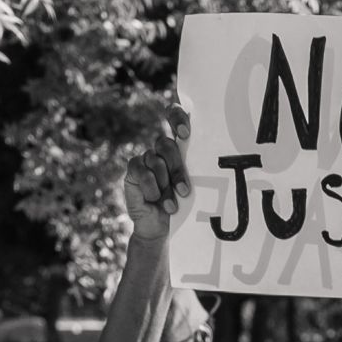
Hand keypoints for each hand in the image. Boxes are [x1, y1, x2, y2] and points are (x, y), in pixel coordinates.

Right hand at [124, 105, 190, 242]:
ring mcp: (146, 158)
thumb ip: (196, 165)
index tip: (185, 133)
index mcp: (180, 144)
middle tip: (184, 190)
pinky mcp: (133, 170)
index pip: (175, 115)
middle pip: (166, 143)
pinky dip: (151, 188)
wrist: (162, 227)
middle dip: (176, 168)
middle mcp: (161, 148)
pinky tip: (155, 200)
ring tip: (171, 204)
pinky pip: (142, 171)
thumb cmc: (184, 203)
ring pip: (155, 160)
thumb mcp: (194, 183)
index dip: (177, 117)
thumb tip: (208, 155)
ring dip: (165, 185)